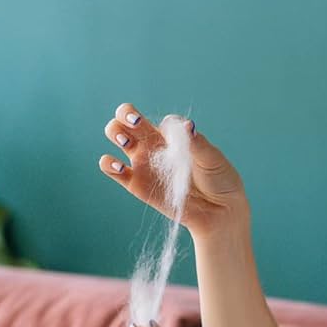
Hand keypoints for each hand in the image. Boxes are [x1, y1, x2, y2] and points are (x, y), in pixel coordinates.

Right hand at [98, 103, 248, 237]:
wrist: (218, 211)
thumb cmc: (218, 180)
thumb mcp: (211, 157)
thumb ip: (197, 142)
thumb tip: (186, 126)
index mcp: (170, 135)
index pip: (154, 115)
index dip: (155, 119)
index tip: (173, 134)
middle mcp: (152, 145)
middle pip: (126, 120)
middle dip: (124, 115)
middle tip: (134, 124)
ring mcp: (142, 164)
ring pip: (118, 138)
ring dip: (115, 133)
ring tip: (125, 142)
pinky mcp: (136, 185)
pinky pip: (113, 171)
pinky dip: (108, 164)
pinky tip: (119, 166)